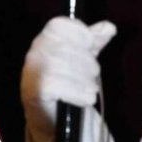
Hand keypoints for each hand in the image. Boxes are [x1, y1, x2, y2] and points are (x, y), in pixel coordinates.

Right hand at [21, 15, 116, 138]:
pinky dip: (77, 93)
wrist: (51, 116)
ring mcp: (31, 73)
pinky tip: (86, 99)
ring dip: (83, 80)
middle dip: (85, 61)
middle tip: (94, 74)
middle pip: (64, 47)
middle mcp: (34, 54)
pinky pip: (57, 86)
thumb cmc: (68, 82)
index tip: (91, 45)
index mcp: (44, 41)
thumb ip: (94, 41)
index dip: (79, 32)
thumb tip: (110, 28)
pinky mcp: (33, 92)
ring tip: (91, 89)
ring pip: (61, 67)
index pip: (58, 25)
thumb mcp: (83, 58)